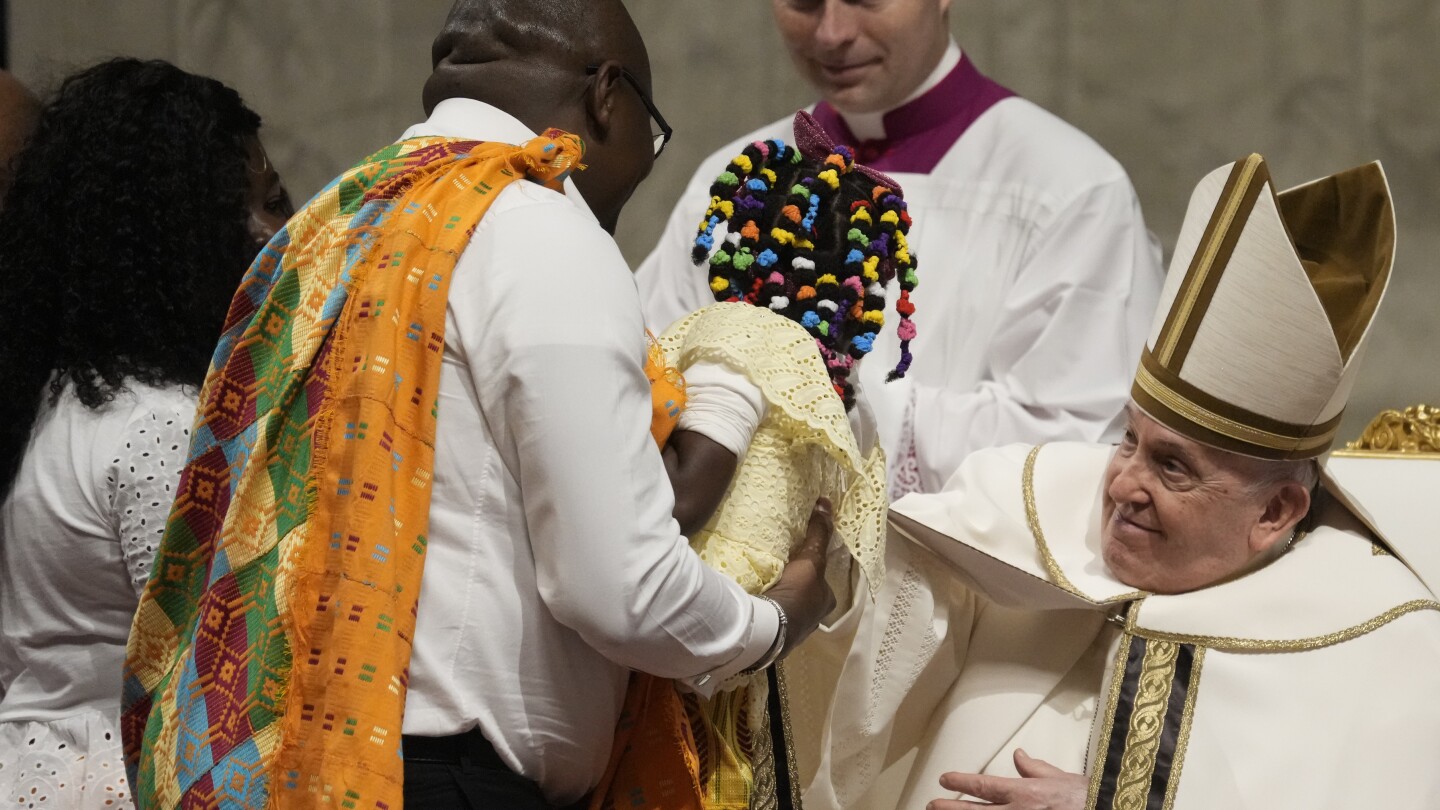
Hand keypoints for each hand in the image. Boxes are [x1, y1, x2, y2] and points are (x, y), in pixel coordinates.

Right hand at [764, 498, 836, 656]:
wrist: (770, 627)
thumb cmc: (797, 593)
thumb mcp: (811, 560)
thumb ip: (819, 534)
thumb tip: (826, 503)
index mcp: (827, 602)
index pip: (822, 583)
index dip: (814, 573)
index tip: (800, 564)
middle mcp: (815, 618)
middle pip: (807, 596)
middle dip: (797, 587)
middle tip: (781, 574)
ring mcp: (795, 630)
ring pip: (790, 609)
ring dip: (781, 599)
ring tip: (766, 586)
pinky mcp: (776, 637)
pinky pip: (773, 617)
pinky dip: (768, 609)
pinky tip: (757, 600)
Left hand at [927, 750, 1085, 809]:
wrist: (1107, 809)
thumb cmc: (1088, 798)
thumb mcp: (1060, 777)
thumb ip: (1035, 768)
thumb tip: (1019, 756)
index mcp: (1025, 793)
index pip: (985, 787)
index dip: (962, 783)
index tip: (945, 779)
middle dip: (950, 809)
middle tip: (932, 804)